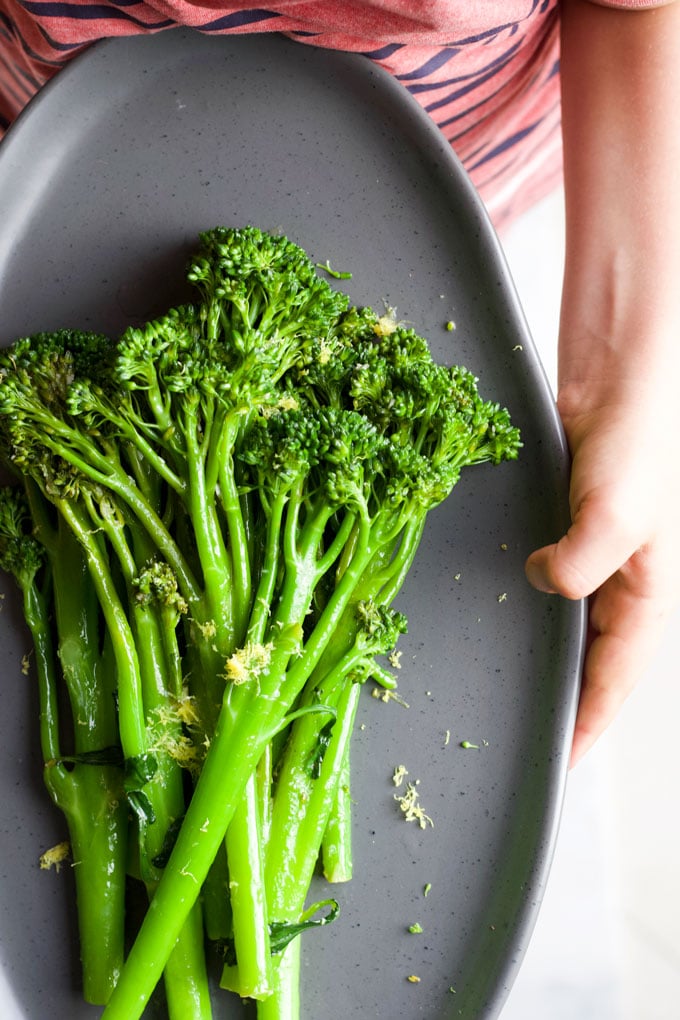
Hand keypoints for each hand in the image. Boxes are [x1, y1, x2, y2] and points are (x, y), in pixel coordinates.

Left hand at [525, 381, 679, 766]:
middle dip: (562, 703)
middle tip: (518, 736)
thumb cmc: (636, 444)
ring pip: (566, 633)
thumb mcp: (615, 513)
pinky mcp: (564, 539)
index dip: (586, 725)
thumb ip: (582, 563)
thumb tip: (543, 586)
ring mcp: (590, 565)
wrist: (614, 386)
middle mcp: (619, 590)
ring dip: (542, 661)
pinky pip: (546, 592)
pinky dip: (526, 613)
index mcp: (645, 599)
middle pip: (589, 666)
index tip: (557, 762)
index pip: (614, 682)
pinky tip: (496, 621)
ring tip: (505, 692)